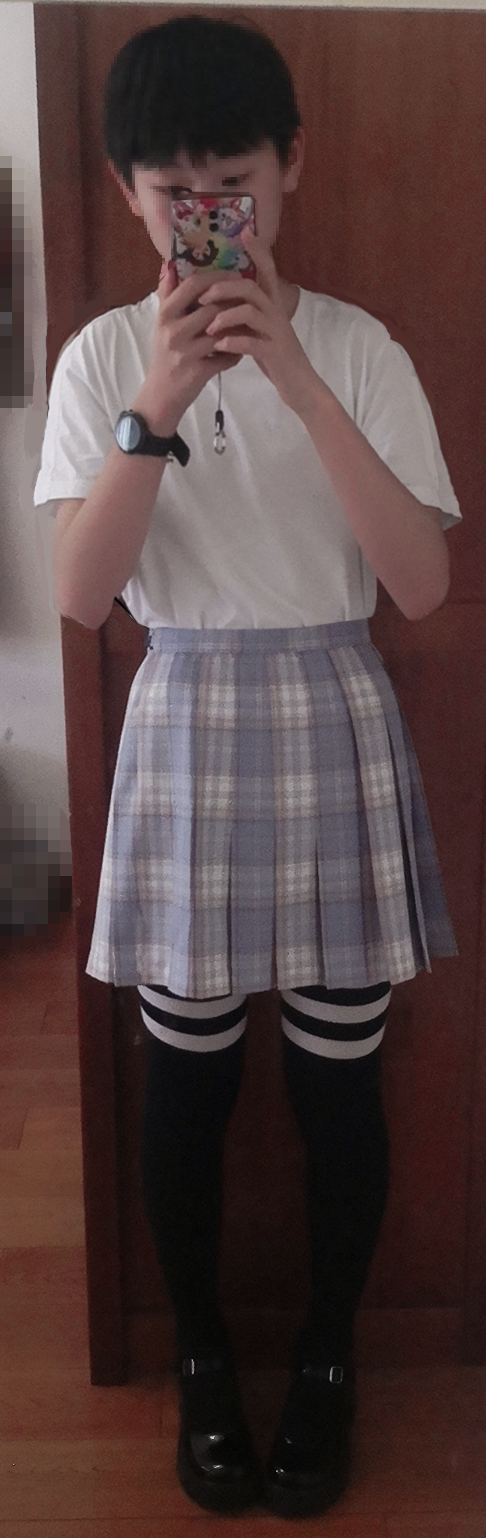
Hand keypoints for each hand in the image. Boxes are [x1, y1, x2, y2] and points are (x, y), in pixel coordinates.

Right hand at [134, 263, 243, 434]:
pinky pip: (226, 356)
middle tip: (248, 300)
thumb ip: (167, 294)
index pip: (193, 285)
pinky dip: (236, 352)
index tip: (234, 275)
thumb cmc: (164, 354)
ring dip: (238, 327)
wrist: (160, 395)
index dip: (217, 277)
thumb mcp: (161, 323)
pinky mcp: (198, 372)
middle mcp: (173, 331)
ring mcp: (186, 352)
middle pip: (212, 306)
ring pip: (222, 331)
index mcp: (165, 314)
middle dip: (233, 303)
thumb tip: (171, 265)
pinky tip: (241, 348)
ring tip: (248, 323)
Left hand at [197, 229, 318, 416]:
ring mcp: (276, 332)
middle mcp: (276, 313)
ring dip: (225, 316)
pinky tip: (219, 347)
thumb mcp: (262, 329)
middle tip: (202, 298)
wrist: (299, 385)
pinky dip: (232, 342)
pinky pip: (251, 343)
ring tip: (208, 328)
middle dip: (223, 288)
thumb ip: (246, 311)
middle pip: (250, 288)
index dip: (259, 251)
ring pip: (250, 312)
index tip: (246, 232)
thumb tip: (222, 296)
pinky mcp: (274, 353)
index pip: (268, 271)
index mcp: (273, 305)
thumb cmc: (275, 356)